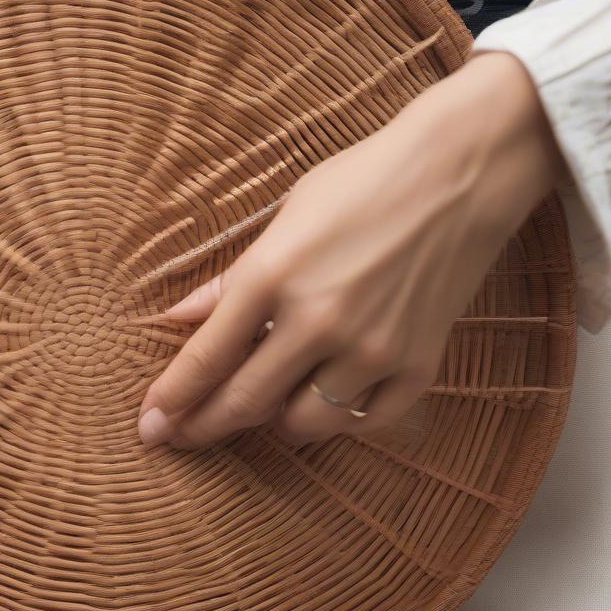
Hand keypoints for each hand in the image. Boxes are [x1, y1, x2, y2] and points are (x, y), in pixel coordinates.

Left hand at [138, 52, 566, 448]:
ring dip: (274, 422)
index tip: (150, 425)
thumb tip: (176, 319)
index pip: (205, 358)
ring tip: (266, 404)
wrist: (460, 172)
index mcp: (272, 275)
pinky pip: (366, 423)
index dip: (171, 399)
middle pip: (244, 403)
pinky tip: (327, 400)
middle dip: (203, 427)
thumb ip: (228, 281)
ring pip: (303, 424)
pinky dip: (340, 420)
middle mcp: (317, 320)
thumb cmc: (361, 183)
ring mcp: (371, 348)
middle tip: (181, 438)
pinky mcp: (418, 364)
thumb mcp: (282, 218)